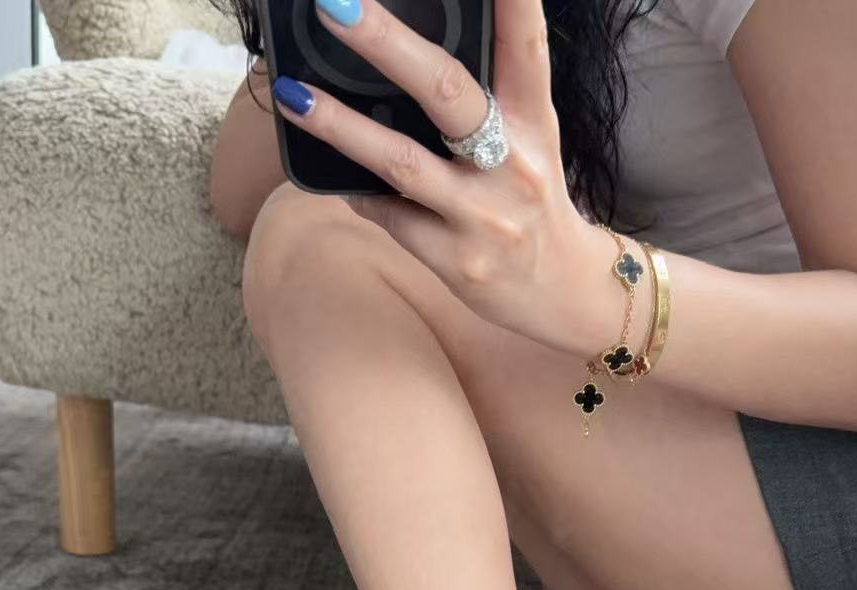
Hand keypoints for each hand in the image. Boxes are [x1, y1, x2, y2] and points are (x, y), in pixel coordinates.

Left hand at [269, 0, 620, 355]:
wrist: (564, 294)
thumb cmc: (532, 203)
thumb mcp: (531, 142)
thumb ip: (487, 99)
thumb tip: (403, 54)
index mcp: (535, 121)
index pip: (524, 48)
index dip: (511, 2)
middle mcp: (513, 162)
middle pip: (448, 92)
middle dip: (387, 45)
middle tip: (336, 5)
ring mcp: (483, 215)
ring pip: (402, 162)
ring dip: (341, 126)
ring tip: (292, 95)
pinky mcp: (457, 260)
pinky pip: (390, 217)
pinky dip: (357, 193)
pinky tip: (333, 180)